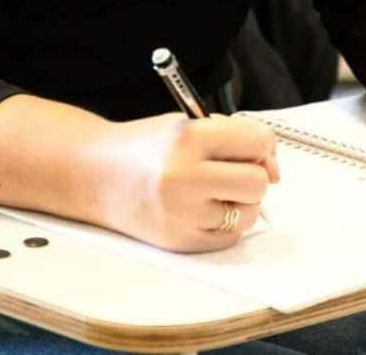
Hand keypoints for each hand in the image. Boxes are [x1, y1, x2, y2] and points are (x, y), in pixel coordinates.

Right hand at [84, 114, 278, 252]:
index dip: (261, 145)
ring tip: (211, 189)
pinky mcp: (180, 241)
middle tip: (231, 170)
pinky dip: (223, 223)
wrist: (93, 174)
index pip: (257, 142)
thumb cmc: (143, 146)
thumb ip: (230, 137)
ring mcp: (182, 214)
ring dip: (239, 201)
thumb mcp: (183, 124)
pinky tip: (200, 208)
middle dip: (252, 175)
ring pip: (248, 213)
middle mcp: (185, 177)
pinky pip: (229, 237)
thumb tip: (272, 168)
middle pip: (257, 182)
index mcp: (187, 139)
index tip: (255, 150)